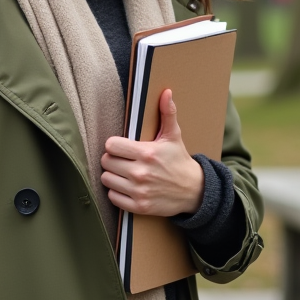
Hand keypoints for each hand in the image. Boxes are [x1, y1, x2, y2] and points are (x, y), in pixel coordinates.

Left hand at [101, 89, 203, 216]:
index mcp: (147, 153)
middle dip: (112, 159)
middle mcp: (141, 173)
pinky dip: (117, 192)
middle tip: (122, 160)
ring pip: (107, 179)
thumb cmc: (179, 161)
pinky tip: (126, 186)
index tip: (121, 147)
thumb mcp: (173, 136)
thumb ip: (167, 114)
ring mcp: (139, 191)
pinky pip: (113, 197)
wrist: (194, 191)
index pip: (111, 145)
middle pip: (106, 162)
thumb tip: (166, 93)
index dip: (114, 145)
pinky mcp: (139, 206)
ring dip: (112, 176)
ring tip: (123, 173)